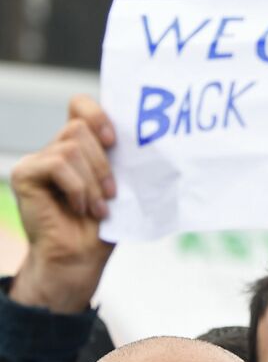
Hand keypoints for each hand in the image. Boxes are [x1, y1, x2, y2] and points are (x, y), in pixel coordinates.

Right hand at [9, 96, 116, 312]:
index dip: (98, 114)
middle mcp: (56, 148)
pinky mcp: (24, 173)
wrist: (80, 257)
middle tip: (110, 194)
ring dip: (92, 181)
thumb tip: (150, 133)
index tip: (114, 141)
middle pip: (80, 127)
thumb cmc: (103, 224)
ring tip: (97, 206)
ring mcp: (37, 160)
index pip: (80, 104)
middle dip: (102, 163)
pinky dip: (76, 187)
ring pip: (72, 147)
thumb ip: (123, 156)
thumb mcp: (121, 183)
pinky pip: (58, 164)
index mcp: (80, 145)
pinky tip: (79, 207)